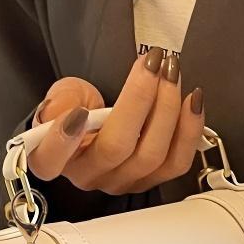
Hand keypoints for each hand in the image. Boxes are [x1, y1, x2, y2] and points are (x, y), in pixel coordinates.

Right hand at [26, 47, 204, 195]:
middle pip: (116, 148)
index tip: (78, 112)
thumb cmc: (80, 108)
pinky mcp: (153, 179)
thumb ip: (60, 101)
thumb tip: (66, 112)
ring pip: (151, 155)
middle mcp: (91, 176)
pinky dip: (190, 129)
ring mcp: (124, 181)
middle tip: (152, 63)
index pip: (50, 161)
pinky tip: (192, 100)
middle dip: (139, 99)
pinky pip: (177, 162)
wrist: (103, 120)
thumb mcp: (64, 95)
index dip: (62, 141)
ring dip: (167, 108)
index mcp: (58, 158)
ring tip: (171, 71)